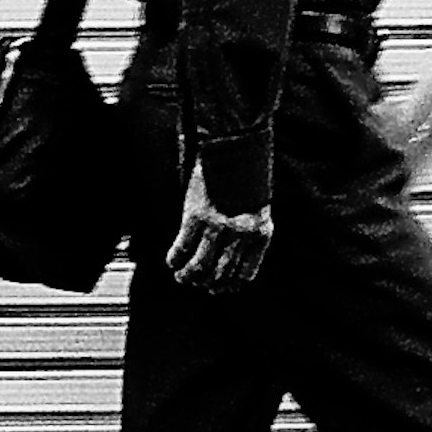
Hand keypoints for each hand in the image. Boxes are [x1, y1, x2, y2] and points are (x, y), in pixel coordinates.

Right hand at [166, 169, 275, 292]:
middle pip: (221, 275)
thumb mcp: (256, 208)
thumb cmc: (244, 176)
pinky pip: (182, 248)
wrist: (235, 144)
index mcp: (261, 234)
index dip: (228, 286)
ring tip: (180, 277)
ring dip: (187, 277)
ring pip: (200, 267)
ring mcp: (219, 226)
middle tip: (194, 283)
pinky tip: (171, 261)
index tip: (216, 287)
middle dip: (205, 284)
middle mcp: (242, 234)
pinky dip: (174, 259)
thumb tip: (225, 264)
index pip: (245, 275)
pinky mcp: (197, 216)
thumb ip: (246, 234)